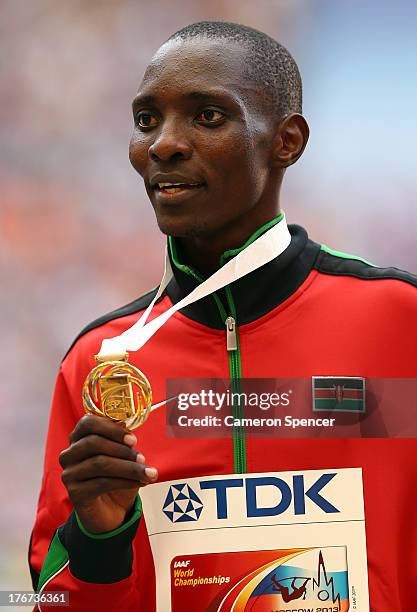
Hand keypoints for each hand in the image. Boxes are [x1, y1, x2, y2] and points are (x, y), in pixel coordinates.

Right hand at [59, 415, 157, 533]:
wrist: (110, 510)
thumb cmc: (116, 476)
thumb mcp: (121, 455)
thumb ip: (122, 441)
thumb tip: (129, 433)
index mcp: (78, 438)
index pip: (88, 423)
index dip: (111, 428)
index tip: (132, 439)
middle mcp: (69, 454)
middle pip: (93, 443)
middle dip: (122, 450)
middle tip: (142, 458)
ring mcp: (69, 474)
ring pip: (100, 464)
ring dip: (129, 468)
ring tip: (147, 473)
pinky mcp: (74, 493)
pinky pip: (102, 483)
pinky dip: (125, 481)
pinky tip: (140, 483)